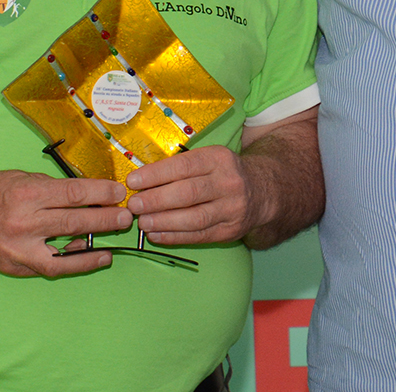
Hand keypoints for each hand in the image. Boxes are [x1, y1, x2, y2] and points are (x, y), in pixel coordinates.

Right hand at [0, 170, 131, 277]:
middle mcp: (22, 222)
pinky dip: (72, 264)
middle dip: (104, 220)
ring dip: (91, 251)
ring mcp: (17, 248)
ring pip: (63, 255)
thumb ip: (57, 189)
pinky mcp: (14, 266)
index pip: (73, 193)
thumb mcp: (27, 177)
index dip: (100, 193)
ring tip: (110, 247)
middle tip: (125, 218)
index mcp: (27, 193)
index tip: (119, 193)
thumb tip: (93, 196)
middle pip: (73, 222)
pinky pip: (49, 268)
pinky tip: (89, 257)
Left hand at [124, 146, 261, 246]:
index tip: (133, 181)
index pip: (184, 166)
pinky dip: (174, 237)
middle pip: (188, 193)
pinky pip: (199, 236)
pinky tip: (156, 234)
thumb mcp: (209, 159)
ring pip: (194, 218)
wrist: (262, 192)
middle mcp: (228, 182)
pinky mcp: (230, 231)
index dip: (156, 175)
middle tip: (134, 205)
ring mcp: (232, 209)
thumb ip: (180, 167)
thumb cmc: (223, 173)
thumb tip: (141, 180)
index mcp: (219, 159)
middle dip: (157, 200)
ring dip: (164, 221)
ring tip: (142, 222)